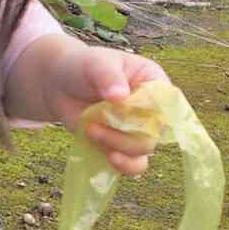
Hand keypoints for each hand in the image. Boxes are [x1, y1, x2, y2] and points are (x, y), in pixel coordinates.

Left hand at [29, 39, 169, 177]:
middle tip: (94, 126)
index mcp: (153, 83)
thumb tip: (120, 96)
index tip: (129, 113)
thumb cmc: (84, 67)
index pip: (167, 101)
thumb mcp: (96, 63)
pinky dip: (122, 165)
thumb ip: (108, 77)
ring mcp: (137, 130)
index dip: (154, 111)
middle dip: (125, 133)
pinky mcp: (121, 146)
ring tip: (92, 133)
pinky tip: (107, 158)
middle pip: (154, 131)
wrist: (61, 85)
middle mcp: (151, 109)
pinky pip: (133, 164)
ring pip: (143, 150)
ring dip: (119, 147)